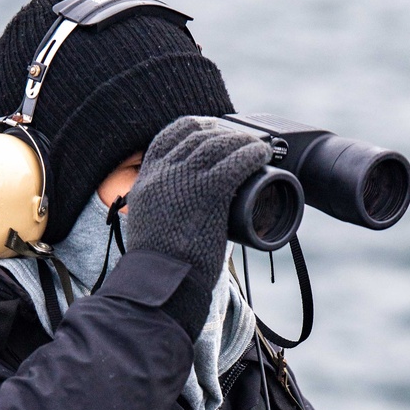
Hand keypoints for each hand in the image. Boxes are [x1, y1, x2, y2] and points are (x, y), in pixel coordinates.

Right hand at [126, 116, 270, 295]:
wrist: (160, 281)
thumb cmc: (159, 265)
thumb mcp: (149, 224)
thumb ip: (164, 209)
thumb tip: (187, 211)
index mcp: (147, 179)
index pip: (169, 136)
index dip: (194, 127)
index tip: (210, 129)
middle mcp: (164, 172)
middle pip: (198, 136)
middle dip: (224, 133)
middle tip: (242, 140)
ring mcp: (186, 180)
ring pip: (218, 145)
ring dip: (242, 142)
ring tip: (257, 147)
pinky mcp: (208, 192)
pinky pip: (235, 162)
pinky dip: (251, 155)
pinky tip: (262, 155)